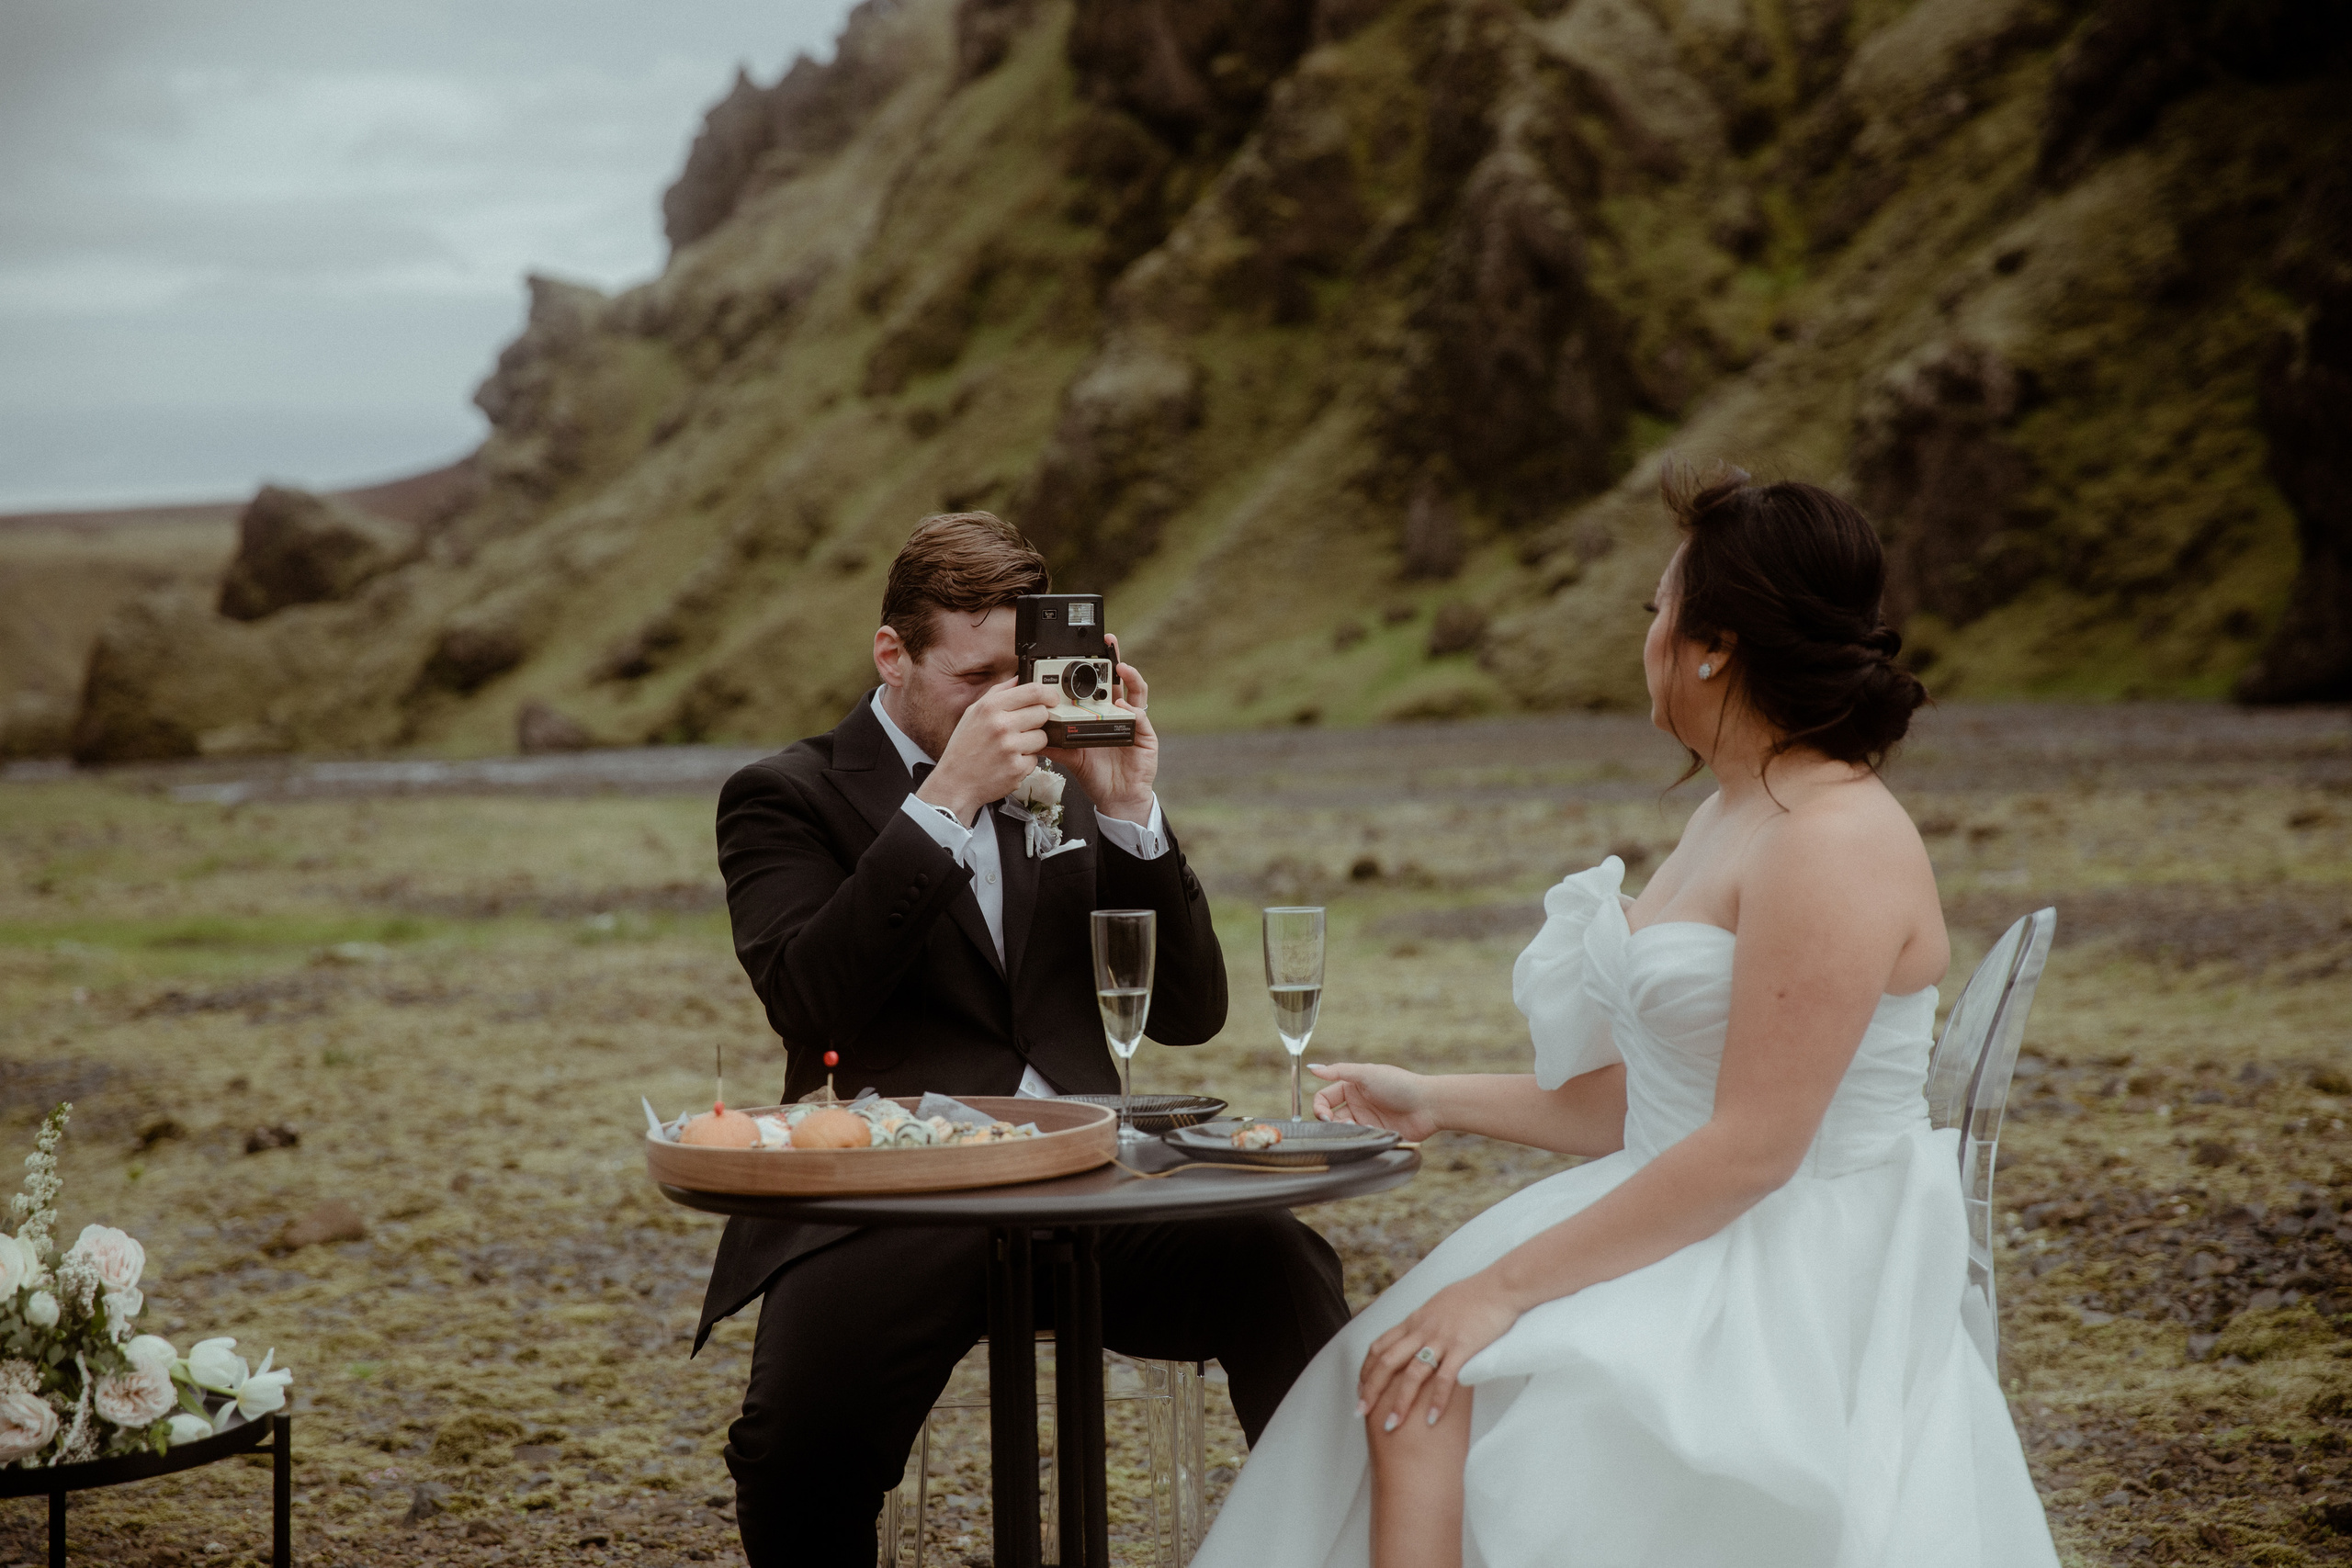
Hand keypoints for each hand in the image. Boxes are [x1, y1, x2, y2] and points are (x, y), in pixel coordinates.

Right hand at [919, 680, 1051, 823]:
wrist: (955, 783)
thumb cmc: (963, 747)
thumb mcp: (973, 712)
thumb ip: (998, 693)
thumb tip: (1019, 678)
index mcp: (991, 707)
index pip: (1034, 691)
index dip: (1049, 694)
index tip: (1052, 698)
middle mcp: (1001, 725)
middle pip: (1043, 713)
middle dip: (1038, 720)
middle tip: (1025, 727)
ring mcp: (1010, 748)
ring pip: (1043, 737)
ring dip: (1033, 743)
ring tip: (1013, 747)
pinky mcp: (1017, 768)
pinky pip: (1036, 759)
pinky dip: (1026, 761)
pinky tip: (1009, 762)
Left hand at [1045, 634, 1158, 823]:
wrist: (1115, 798)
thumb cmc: (1095, 773)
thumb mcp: (1071, 754)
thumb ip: (1055, 741)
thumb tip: (1032, 731)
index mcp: (1100, 713)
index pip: (1098, 684)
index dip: (1095, 666)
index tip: (1083, 650)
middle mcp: (1119, 713)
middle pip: (1119, 681)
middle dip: (1115, 659)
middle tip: (1108, 642)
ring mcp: (1134, 723)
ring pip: (1137, 693)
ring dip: (1131, 677)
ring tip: (1121, 667)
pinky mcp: (1146, 737)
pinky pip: (1141, 719)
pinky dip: (1133, 711)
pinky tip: (1123, 707)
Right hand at [1309, 1062, 1439, 1140]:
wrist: (1428, 1105)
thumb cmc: (1399, 1084)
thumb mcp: (1367, 1073)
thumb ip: (1339, 1071)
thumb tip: (1312, 1068)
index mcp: (1352, 1087)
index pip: (1324, 1099)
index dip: (1320, 1108)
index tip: (1325, 1116)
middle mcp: (1357, 1104)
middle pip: (1330, 1118)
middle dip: (1332, 1123)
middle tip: (1345, 1125)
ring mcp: (1366, 1121)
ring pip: (1343, 1131)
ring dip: (1346, 1132)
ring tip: (1360, 1130)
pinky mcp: (1376, 1135)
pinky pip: (1359, 1141)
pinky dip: (1359, 1140)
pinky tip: (1371, 1134)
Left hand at [1356, 1275, 1518, 1432]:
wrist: (1499, 1287)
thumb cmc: (1472, 1296)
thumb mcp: (1437, 1306)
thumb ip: (1423, 1323)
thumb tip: (1414, 1336)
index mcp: (1414, 1320)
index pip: (1380, 1346)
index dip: (1367, 1369)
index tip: (1360, 1389)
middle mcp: (1422, 1330)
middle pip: (1387, 1362)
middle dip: (1371, 1389)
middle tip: (1360, 1412)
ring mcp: (1441, 1339)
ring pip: (1412, 1374)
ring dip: (1400, 1402)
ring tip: (1391, 1425)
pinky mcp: (1463, 1347)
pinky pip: (1445, 1378)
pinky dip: (1437, 1400)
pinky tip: (1432, 1419)